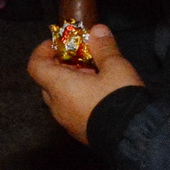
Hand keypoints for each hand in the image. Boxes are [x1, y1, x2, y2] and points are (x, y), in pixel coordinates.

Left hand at [27, 23, 144, 143]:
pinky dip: (79, 97)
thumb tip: (97, 30)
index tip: (58, 43)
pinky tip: (101, 93)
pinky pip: (71, 110)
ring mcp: (67, 122)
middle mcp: (57, 106)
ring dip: (72, 82)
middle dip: (62, 66)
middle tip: (82, 57)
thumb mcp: (116, 67)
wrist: (134, 138)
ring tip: (96, 74)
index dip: (42, 50)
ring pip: (61, 97)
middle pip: (48, 80)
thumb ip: (104, 47)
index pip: (35, 65)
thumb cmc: (118, 99)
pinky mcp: (80, 132)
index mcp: (59, 87)